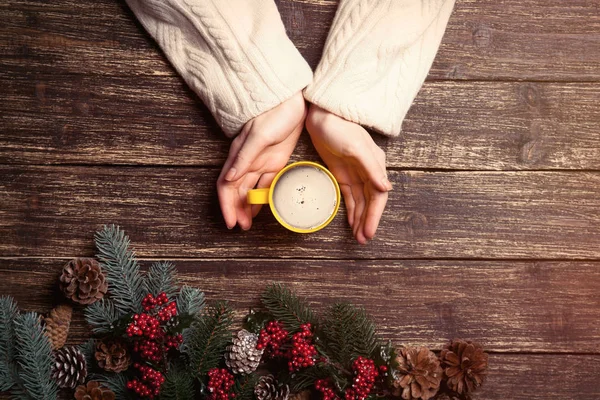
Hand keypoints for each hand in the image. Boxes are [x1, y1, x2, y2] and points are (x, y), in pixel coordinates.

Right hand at [217, 92, 305, 229]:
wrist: (290, 99)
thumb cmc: (273, 113)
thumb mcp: (259, 135)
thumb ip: (245, 157)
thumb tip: (231, 178)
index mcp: (238, 156)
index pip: (226, 185)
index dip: (227, 205)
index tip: (230, 221)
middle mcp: (246, 162)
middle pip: (237, 191)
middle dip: (237, 210)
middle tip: (242, 227)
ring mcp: (260, 162)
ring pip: (250, 190)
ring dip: (248, 206)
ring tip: (249, 223)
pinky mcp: (275, 161)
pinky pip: (267, 183)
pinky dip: (264, 196)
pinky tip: (266, 207)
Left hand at [306, 105, 391, 243]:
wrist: (322, 115)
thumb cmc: (340, 128)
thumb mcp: (356, 147)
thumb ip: (371, 168)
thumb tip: (386, 187)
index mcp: (375, 165)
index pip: (378, 196)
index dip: (374, 215)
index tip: (369, 232)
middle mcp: (368, 171)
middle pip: (370, 202)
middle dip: (368, 221)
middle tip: (363, 240)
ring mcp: (355, 173)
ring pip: (361, 202)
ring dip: (360, 219)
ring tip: (358, 237)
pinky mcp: (342, 174)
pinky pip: (350, 196)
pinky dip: (351, 210)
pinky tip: (351, 222)